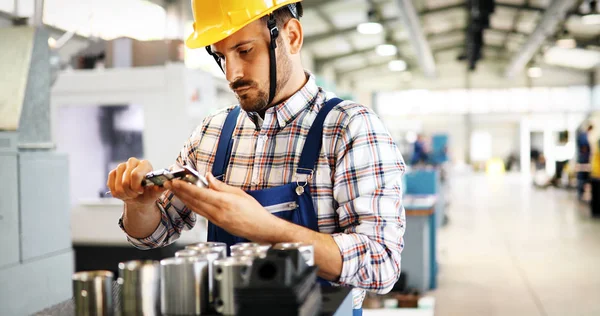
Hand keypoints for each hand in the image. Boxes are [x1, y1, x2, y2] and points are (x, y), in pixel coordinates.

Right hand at [107, 158, 164, 206]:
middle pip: (125, 181)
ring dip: (124, 194)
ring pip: (118, 185)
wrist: (139, 198)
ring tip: (130, 194)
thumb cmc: (148, 193)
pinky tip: (123, 193)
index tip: (141, 191)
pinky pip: (110, 185)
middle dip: (130, 192)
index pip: (135, 174)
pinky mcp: (113, 172)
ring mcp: (121, 166)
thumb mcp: (155, 193)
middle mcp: (133, 162)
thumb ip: (160, 188)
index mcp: (145, 164)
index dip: (136, 187)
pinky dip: (116, 193)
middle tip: (136, 194)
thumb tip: (166, 185)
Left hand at [164, 173, 280, 240]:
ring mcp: (215, 220)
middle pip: (193, 201)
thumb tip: (209, 178)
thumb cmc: (254, 212)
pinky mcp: (215, 224)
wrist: (261, 229)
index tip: (175, 181)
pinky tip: (187, 200)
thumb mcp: (239, 194)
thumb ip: (221, 186)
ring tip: (173, 190)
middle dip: (179, 191)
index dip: (185, 187)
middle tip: (168, 183)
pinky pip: (200, 213)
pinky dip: (191, 205)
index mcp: (224, 202)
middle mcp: (217, 212)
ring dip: (182, 198)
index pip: (199, 193)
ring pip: (194, 207)